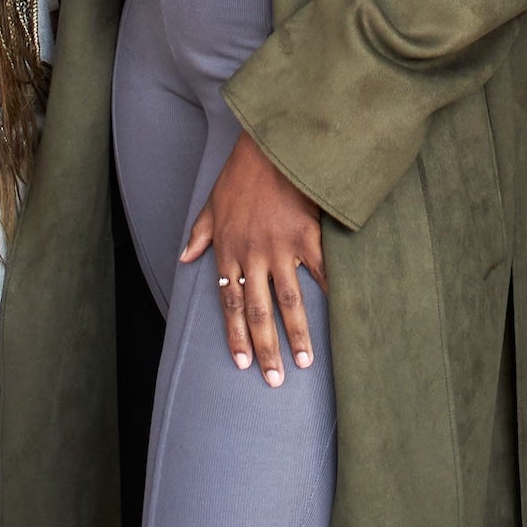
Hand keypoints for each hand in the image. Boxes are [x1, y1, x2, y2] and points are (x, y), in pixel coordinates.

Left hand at [182, 130, 325, 386]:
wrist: (268, 146)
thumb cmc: (240, 174)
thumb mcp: (211, 203)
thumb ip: (199, 234)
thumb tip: (185, 258)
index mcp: (228, 250)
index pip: (229, 303)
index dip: (235, 335)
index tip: (243, 363)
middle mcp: (252, 255)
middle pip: (257, 312)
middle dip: (265, 348)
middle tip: (272, 380)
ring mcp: (281, 247)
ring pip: (288, 302)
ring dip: (296, 335)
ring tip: (304, 363)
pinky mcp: (307, 235)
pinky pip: (320, 273)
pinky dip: (331, 297)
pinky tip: (340, 319)